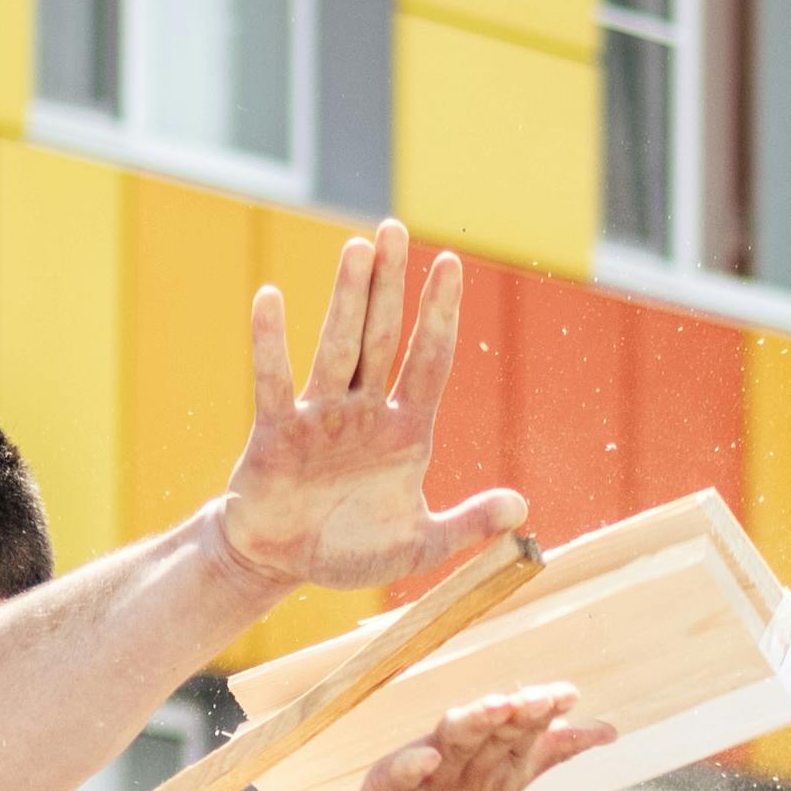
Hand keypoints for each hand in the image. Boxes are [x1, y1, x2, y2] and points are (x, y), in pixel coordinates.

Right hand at [213, 220, 523, 594]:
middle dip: (390, 286)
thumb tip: (521, 508)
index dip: (439, 315)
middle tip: (395, 228)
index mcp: (404, 431)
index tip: (450, 264)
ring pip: (338, 350)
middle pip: (383, 338)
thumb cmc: (348, 550)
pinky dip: (271, 344)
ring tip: (357, 250)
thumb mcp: (416, 547)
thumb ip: (466, 525)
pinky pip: (273, 383)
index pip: (429, 361)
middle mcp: (364, 412)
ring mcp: (319, 418)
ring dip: (347, 301)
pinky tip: (269, 298)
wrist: (282, 562)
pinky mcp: (276, 434)